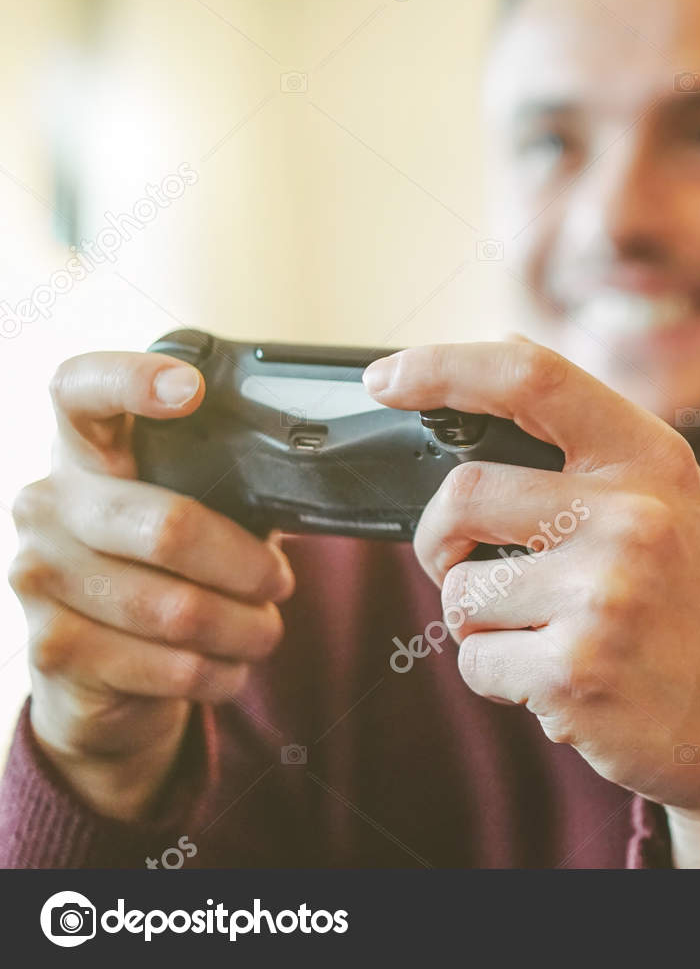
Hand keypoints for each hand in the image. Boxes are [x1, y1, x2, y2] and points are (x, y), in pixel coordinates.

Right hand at [9, 353, 293, 820]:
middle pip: (169, 526)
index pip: (81, 389)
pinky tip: (229, 668)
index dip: (131, 379)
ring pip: (177, 609)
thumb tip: (305, 482)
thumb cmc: (155, 574)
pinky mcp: (51, 647)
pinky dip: (220, 671)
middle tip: (278, 582)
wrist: (92, 678)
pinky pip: (169, 665)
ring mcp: (38, 575)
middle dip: (246, 566)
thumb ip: (218, 488)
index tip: (191, 387)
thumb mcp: (182, 514)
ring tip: (262, 630)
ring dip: (244, 628)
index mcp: (82, 454)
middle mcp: (46, 504)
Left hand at [363, 340, 699, 866]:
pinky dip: (498, 675)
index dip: (444, 368)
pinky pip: (475, 661)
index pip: (534, 379)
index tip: (388, 378)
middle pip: (463, 496)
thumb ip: (600, 439)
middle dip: (438, 539)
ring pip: (460, 592)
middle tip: (461, 562)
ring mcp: (604, 595)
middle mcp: (634, 517)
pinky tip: (558, 678)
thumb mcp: (682, 500)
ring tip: (545, 633)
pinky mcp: (574, 671)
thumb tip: (507, 352)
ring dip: (480, 622)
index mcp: (655, 462)